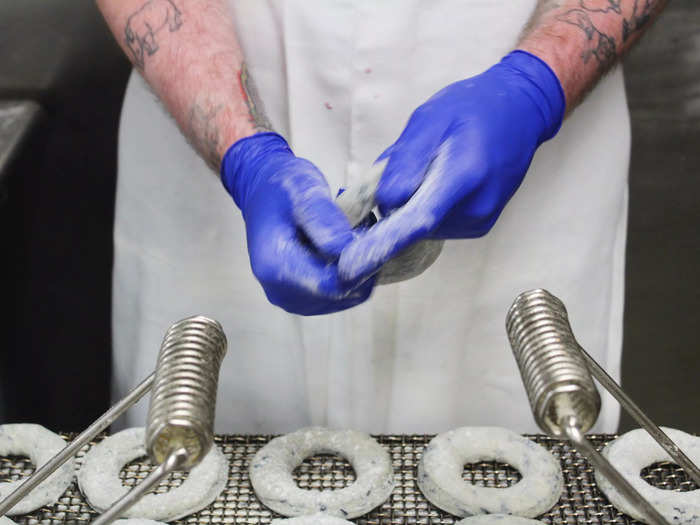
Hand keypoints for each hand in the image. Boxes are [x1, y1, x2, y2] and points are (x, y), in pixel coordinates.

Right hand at [221, 132, 373, 314]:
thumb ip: (323, 218)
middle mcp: (282, 293)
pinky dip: (354, 270)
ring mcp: (294, 301)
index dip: (362, 264)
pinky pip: (344, 293)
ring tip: (354, 229)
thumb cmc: (280, 187)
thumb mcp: (302, 189)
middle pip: (343, 291)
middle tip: (365, 222)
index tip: (379, 235)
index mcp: (275, 267)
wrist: (262, 194)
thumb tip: (346, 250)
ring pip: (349, 294)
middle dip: (364, 261)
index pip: (332, 283)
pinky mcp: (306, 300)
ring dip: (362, 264)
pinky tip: (347, 243)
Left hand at [338, 50, 564, 283]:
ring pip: (422, 225)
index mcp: (464, 176)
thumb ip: (405, 162)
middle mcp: (476, 208)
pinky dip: (428, 207)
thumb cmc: (470, 109)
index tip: (352, 262)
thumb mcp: (429, 120)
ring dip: (412, 202)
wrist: (519, 113)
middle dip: (396, 200)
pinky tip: (442, 179)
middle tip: (407, 163)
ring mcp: (480, 221)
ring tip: (431, 166)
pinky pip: (436, 224)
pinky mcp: (479, 226)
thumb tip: (385, 203)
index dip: (381, 241)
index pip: (416, 220)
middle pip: (413, 222)